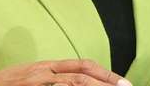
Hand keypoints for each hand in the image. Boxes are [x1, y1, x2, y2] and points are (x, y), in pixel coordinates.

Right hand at [0, 59, 129, 85]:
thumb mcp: (29, 76)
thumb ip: (51, 77)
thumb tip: (78, 81)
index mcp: (45, 66)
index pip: (81, 65)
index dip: (103, 72)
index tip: (120, 81)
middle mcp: (42, 72)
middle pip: (81, 75)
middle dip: (106, 82)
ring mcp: (36, 83)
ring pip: (73, 85)